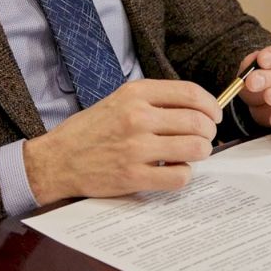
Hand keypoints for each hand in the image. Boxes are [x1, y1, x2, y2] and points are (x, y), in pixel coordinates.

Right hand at [23, 79, 221, 204]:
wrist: (56, 159)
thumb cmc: (92, 129)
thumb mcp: (120, 99)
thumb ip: (155, 100)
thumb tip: (198, 108)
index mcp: (136, 93)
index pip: (191, 94)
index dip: (211, 106)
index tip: (214, 115)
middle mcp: (137, 117)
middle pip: (198, 122)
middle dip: (209, 132)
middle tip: (204, 138)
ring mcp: (136, 148)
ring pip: (195, 148)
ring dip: (201, 152)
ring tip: (191, 154)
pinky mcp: (133, 176)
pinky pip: (179, 176)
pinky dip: (184, 174)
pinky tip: (173, 170)